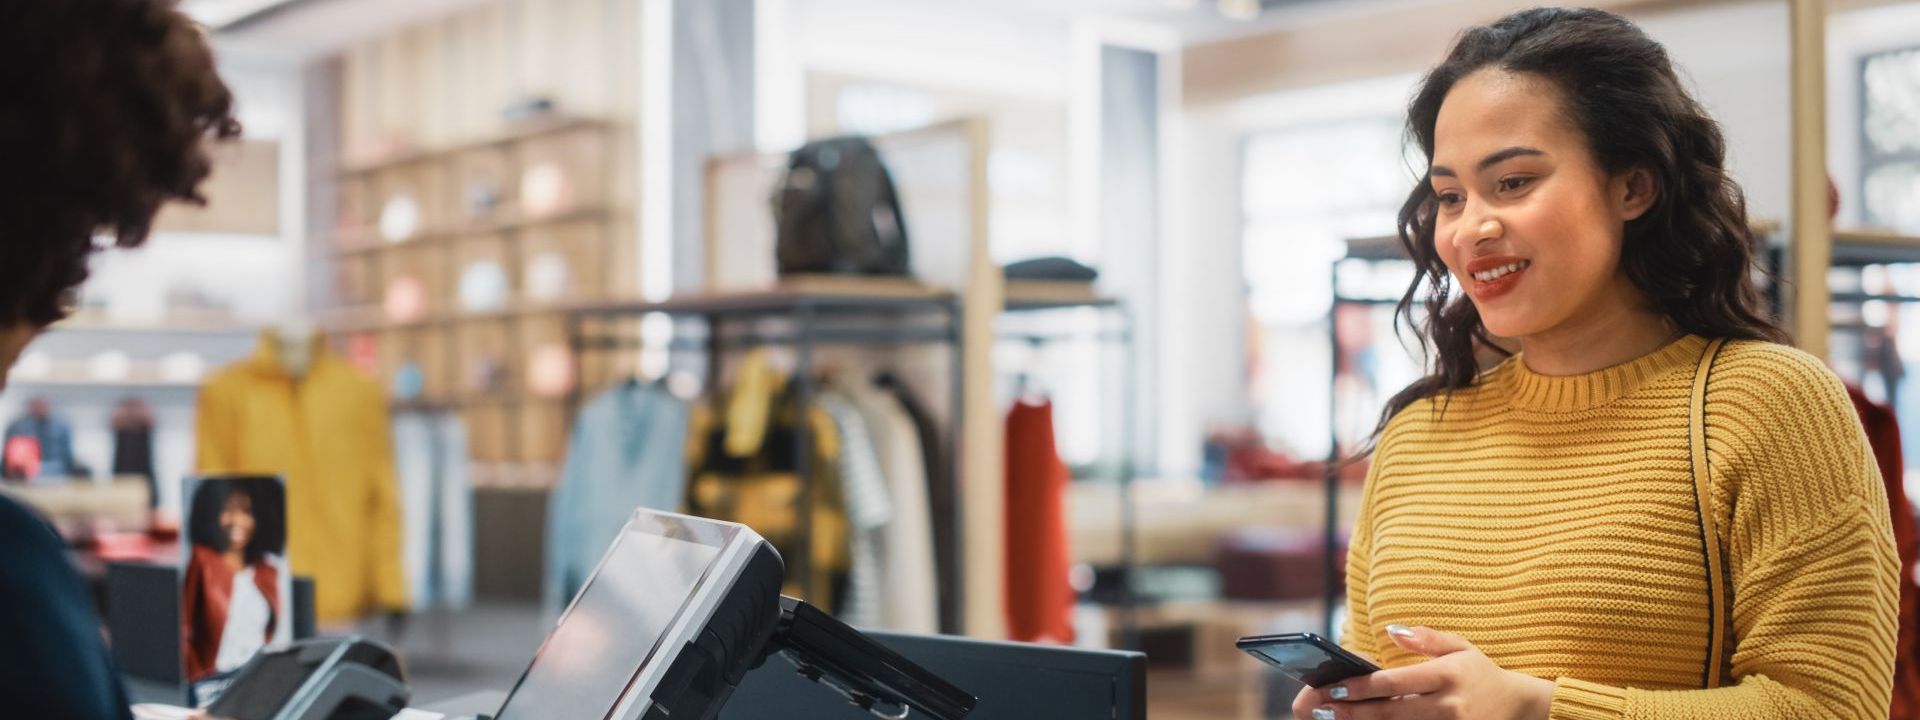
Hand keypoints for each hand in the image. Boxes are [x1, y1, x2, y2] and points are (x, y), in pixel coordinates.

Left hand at [1290, 625, 1554, 719]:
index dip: (1364, 686)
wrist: (1516, 705)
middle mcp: (1448, 704)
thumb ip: (1425, 637)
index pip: (1397, 682)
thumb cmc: (1479, 672)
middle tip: (1325, 709)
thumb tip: (1391, 630)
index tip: (1336, 686)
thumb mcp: (1459, 645)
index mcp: (1447, 675)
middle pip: (1393, 711)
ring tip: (1338, 719)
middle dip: (1356, 711)